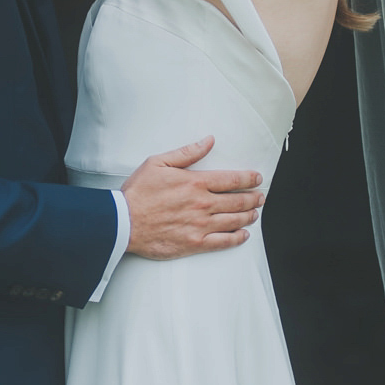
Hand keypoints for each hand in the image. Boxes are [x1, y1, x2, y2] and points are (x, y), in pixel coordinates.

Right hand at [121, 136, 262, 260]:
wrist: (123, 222)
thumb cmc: (138, 192)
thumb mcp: (158, 162)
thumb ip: (187, 152)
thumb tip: (208, 141)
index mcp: (195, 182)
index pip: (231, 179)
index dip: (248, 179)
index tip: (257, 178)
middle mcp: (202, 204)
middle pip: (238, 201)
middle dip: (253, 198)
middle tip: (260, 197)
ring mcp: (200, 226)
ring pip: (234, 221)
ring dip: (249, 216)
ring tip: (255, 213)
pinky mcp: (194, 243)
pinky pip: (223, 242)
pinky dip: (237, 238)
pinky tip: (243, 235)